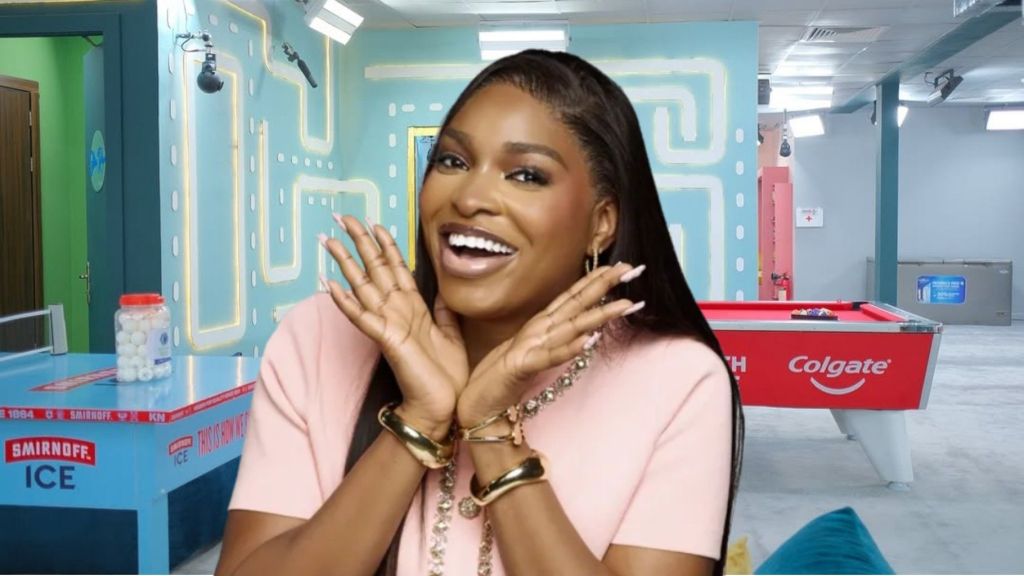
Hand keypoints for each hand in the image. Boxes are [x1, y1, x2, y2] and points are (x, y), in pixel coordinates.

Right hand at [320, 215, 467, 433]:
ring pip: (363, 287)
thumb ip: (442, 309)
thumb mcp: (450, 332)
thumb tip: (441, 288)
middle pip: (374, 269)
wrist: (444, 405)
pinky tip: (329, 285)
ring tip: (328, 241)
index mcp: (413, 308)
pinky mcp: (387, 339)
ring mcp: (389, 324)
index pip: (395, 268)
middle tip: (343, 217)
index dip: (385, 245)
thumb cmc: (447, 374)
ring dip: (345, 264)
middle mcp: (397, 311)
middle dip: (360, 242)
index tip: (375, 223)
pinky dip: (346, 301)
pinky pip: (362, 316)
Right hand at [456, 262, 644, 425]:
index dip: (594, 281)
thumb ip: (551, 342)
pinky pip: (549, 357)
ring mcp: (530, 347)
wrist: (475, 405)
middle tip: (630, 268)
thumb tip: (580, 334)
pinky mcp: (522, 367)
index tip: (620, 268)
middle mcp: (537, 331)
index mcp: (539, 327)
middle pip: (574, 304)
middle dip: (602, 285)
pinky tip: (587, 340)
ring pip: (570, 327)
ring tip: (624, 304)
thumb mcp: (531, 356)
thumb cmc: (500, 380)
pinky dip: (568, 348)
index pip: (571, 298)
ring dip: (597, 314)